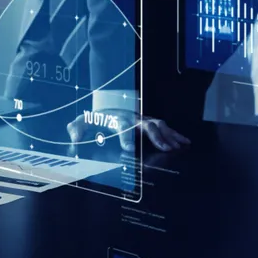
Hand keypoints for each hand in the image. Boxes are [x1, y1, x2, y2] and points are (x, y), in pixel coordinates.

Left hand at [67, 110, 189, 152]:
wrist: (107, 107)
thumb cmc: (96, 118)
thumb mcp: (83, 121)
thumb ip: (76, 127)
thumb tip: (72, 134)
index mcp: (116, 119)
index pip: (122, 127)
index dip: (126, 137)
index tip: (128, 149)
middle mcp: (132, 118)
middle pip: (146, 125)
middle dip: (156, 136)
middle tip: (164, 149)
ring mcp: (142, 119)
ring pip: (159, 125)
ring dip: (169, 135)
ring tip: (178, 146)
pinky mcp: (149, 122)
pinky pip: (164, 127)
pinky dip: (175, 134)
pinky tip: (184, 141)